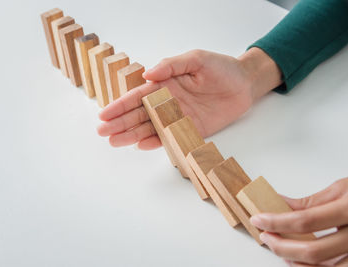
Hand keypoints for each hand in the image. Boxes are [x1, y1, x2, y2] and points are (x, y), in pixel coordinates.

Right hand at [97, 48, 281, 148]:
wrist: (245, 84)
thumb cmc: (221, 68)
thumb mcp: (195, 59)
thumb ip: (171, 66)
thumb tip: (147, 74)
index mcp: (164, 85)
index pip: (137, 96)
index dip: (119, 106)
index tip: (104, 115)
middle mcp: (167, 103)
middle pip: (139, 115)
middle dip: (120, 124)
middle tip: (102, 133)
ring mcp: (178, 118)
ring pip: (150, 128)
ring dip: (132, 135)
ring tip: (115, 142)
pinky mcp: (191, 130)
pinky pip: (171, 138)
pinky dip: (157, 142)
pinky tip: (142, 145)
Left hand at [250, 175, 347, 265]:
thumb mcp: (343, 187)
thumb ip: (311, 201)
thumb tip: (279, 204)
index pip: (304, 220)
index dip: (276, 222)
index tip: (259, 220)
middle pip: (312, 251)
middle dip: (280, 246)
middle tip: (266, 238)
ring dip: (297, 264)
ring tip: (283, 253)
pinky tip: (305, 263)